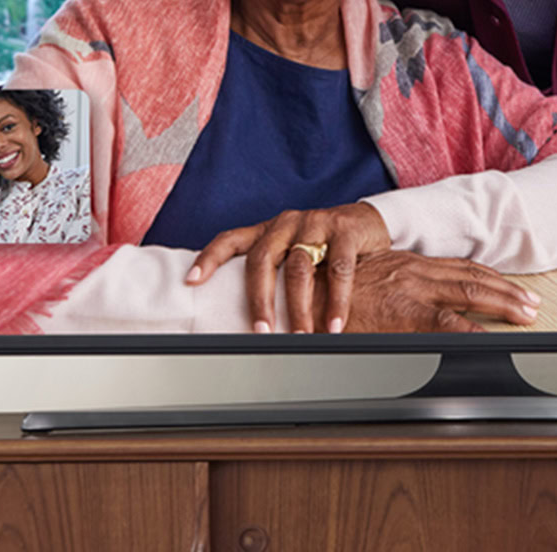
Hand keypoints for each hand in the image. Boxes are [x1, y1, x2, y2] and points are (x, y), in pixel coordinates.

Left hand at [188, 203, 392, 333]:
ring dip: (299, 307)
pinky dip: (337, 301)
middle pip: (263, 260)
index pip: (230, 239)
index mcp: (268, 230)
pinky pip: (338, 269)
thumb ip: (271, 272)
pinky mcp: (345, 230)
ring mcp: (316, 224)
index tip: (191, 280)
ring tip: (301, 336)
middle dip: (259, 300)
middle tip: (261, 332)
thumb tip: (240, 315)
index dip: (209, 258)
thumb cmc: (321, 244)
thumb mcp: (291, 251)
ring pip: (299, 268)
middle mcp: (287, 223)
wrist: (365, 221)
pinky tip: (335, 325)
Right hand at [329, 251, 540, 333]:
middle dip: (507, 291)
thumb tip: (403, 305)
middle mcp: (414, 271)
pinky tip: (492, 340)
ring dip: (503, 304)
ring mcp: (411, 291)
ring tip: (527, 315)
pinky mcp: (401, 314)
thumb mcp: (363, 282)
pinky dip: (473, 332)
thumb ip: (387, 289)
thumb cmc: (324, 290)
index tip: (510, 287)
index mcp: (405, 264)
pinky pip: (446, 324)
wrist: (298, 291)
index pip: (458, 267)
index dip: (488, 277)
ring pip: (470, 294)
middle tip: (532, 303)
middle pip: (472, 278)